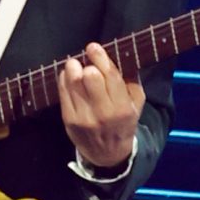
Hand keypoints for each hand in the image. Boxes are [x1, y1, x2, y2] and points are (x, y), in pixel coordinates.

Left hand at [59, 43, 143, 170]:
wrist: (107, 153)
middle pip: (89, 78)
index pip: (110, 77)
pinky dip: (64, 79)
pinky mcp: (68, 119)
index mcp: (123, 108)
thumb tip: (119, 56)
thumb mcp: (136, 104)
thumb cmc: (123, 121)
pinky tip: (69, 76)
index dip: (100, 58)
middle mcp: (103, 113)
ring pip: (73, 83)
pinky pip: (63, 92)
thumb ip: (130, 81)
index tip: (93, 47)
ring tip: (75, 65)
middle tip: (87, 60)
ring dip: (73, 69)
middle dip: (87, 64)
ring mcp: (84, 117)